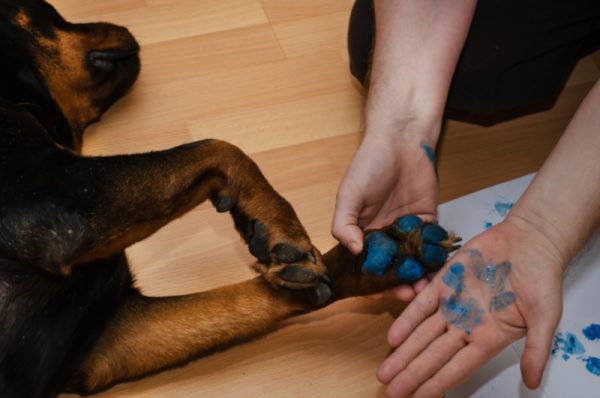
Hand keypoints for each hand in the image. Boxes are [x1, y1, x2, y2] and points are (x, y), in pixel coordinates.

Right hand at [332, 131, 438, 299]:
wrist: (401, 141)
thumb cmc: (369, 165)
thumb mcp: (349, 195)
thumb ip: (344, 224)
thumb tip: (353, 252)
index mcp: (362, 232)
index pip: (364, 264)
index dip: (368, 281)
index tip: (374, 295)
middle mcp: (385, 235)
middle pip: (391, 268)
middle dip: (397, 284)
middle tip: (405, 296)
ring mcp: (407, 230)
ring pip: (413, 262)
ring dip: (417, 277)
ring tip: (422, 290)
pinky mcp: (428, 222)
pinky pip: (432, 246)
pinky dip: (434, 260)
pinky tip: (437, 273)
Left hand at [377, 217, 564, 396]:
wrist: (530, 241)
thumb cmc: (541, 278)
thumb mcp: (546, 316)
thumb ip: (537, 349)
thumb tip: (534, 382)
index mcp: (488, 337)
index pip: (458, 368)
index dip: (438, 383)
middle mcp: (466, 324)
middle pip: (434, 355)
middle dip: (412, 373)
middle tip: (391, 391)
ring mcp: (453, 304)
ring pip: (422, 333)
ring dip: (404, 352)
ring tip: (385, 372)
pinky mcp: (444, 281)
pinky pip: (421, 304)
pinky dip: (406, 319)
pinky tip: (392, 337)